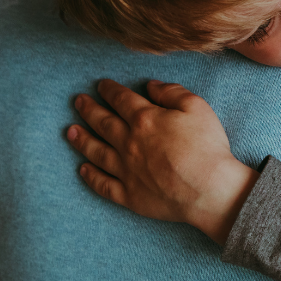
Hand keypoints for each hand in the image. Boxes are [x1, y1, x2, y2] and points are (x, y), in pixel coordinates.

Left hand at [67, 79, 258, 244]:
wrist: (210, 189)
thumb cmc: (207, 147)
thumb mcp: (196, 107)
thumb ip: (172, 92)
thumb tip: (151, 86)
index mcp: (145, 120)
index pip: (121, 100)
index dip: (109, 90)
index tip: (100, 85)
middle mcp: (129, 143)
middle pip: (103, 123)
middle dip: (88, 110)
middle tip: (78, 102)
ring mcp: (126, 170)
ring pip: (97, 152)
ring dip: (82, 140)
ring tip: (70, 131)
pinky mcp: (130, 195)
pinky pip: (104, 184)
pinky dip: (91, 177)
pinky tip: (83, 170)